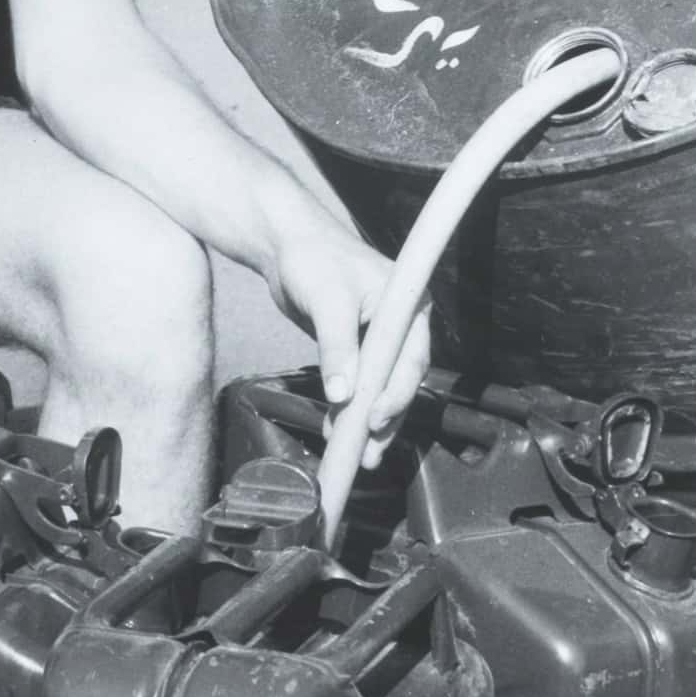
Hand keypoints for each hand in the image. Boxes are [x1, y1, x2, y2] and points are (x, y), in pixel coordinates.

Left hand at [273, 225, 431, 470]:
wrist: (284, 242)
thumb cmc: (311, 257)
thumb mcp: (327, 300)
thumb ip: (336, 347)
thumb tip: (343, 396)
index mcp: (407, 304)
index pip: (411, 358)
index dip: (396, 393)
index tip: (375, 420)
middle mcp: (400, 323)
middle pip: (399, 379)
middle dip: (384, 418)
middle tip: (369, 453)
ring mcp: (378, 336)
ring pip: (379, 386)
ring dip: (367, 420)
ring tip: (356, 454)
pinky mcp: (356, 346)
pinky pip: (359, 382)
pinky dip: (348, 407)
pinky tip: (337, 430)